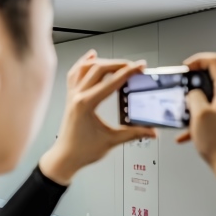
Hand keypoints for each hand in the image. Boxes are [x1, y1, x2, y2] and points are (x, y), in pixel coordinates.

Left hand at [40, 50, 155, 184]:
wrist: (65, 158)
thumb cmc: (81, 151)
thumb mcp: (112, 141)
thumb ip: (134, 133)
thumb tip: (150, 131)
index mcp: (86, 104)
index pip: (111, 82)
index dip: (128, 72)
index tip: (139, 67)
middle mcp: (77, 96)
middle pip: (99, 69)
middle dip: (119, 64)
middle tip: (134, 65)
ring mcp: (72, 95)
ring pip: (86, 67)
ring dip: (103, 61)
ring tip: (118, 62)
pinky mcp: (70, 97)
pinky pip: (75, 73)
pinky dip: (83, 63)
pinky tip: (91, 57)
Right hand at [177, 53, 215, 187]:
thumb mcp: (199, 114)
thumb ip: (193, 97)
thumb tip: (192, 93)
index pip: (215, 61)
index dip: (198, 59)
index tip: (186, 67)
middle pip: (211, 78)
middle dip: (193, 82)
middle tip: (182, 88)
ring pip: (207, 97)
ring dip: (193, 102)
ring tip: (183, 112)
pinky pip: (207, 114)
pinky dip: (195, 120)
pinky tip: (186, 133)